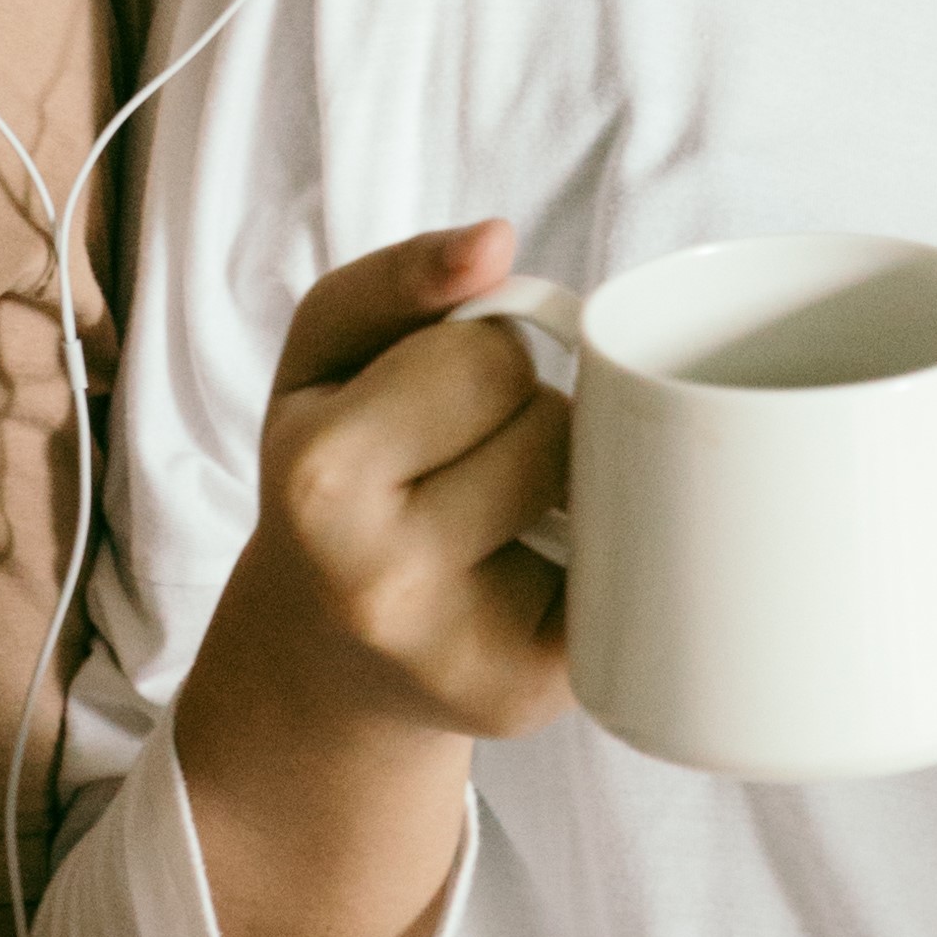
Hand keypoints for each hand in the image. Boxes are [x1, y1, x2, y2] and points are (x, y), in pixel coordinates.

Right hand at [194, 217, 573, 751]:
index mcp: (318, 478)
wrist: (322, 658)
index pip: (486, 353)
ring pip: (589, 490)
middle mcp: (381, 581)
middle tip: (461, 462)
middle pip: (545, 421)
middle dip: (519, 417)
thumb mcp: (323, 359)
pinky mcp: (528, 697)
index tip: (429, 399)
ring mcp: (461, 653)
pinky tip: (528, 575)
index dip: (472, 358)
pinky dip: (594, 554)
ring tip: (495, 514)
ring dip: (560, 481)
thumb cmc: (336, 477)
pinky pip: (618, 570)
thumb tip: (495, 239)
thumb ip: (398, 278)